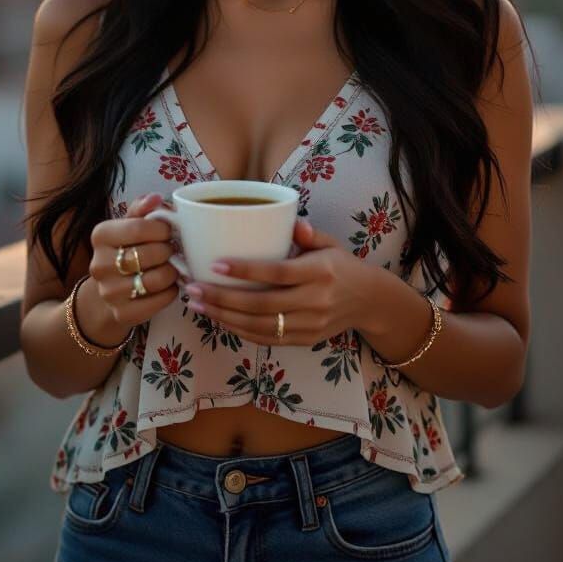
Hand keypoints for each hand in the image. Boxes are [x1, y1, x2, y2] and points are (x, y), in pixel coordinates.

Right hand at [88, 192, 181, 327]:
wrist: (109, 291)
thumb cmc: (125, 250)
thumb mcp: (129, 226)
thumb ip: (142, 209)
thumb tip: (155, 197)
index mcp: (100, 235)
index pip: (139, 227)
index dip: (162, 228)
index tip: (168, 231)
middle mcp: (99, 264)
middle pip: (151, 253)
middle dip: (169, 250)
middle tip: (171, 250)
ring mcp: (109, 292)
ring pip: (157, 278)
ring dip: (172, 272)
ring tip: (171, 267)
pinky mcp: (122, 313)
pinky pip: (159, 300)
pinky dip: (171, 292)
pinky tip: (168, 286)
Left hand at [182, 219, 371, 345]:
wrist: (369, 301)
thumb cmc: (341, 265)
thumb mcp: (330, 243)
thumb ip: (308, 233)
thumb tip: (292, 221)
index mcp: (320, 271)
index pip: (277, 273)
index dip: (245, 271)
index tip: (215, 264)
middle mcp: (315, 300)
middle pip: (261, 304)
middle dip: (222, 298)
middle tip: (192, 289)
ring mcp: (310, 325)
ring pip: (260, 326)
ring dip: (225, 317)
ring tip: (198, 305)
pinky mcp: (305, 340)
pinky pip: (268, 339)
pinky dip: (241, 331)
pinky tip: (220, 320)